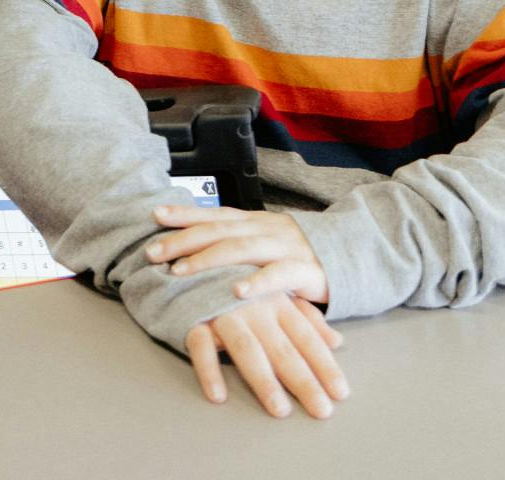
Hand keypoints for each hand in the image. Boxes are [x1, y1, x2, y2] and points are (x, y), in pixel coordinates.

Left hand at [147, 203, 327, 305]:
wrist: (351, 257)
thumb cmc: (299, 255)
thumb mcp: (266, 244)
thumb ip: (237, 245)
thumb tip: (194, 248)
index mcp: (255, 221)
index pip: (214, 213)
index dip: (184, 213)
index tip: (154, 214)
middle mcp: (266, 228)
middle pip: (218, 230)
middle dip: (183, 240)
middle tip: (153, 252)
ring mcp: (285, 246)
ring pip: (241, 248)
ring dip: (207, 260)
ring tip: (181, 272)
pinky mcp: (305, 269)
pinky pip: (279, 274)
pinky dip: (257, 283)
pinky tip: (236, 291)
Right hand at [186, 294, 347, 419]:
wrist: (189, 257)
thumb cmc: (236, 281)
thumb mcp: (275, 292)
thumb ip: (306, 317)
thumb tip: (337, 341)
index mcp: (276, 300)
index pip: (306, 336)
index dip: (324, 364)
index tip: (341, 393)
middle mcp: (254, 307)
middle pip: (282, 348)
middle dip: (303, 380)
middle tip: (321, 411)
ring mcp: (223, 312)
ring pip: (247, 348)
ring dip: (263, 380)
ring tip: (279, 410)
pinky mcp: (193, 317)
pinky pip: (201, 345)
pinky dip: (208, 369)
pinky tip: (218, 396)